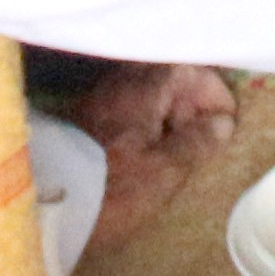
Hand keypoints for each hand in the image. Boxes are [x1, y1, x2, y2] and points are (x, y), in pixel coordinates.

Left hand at [74, 60, 236, 247]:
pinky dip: (147, 120)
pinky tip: (149, 149)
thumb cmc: (112, 188)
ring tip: (179, 145)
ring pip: (146, 90)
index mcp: (143, 90)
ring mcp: (99, 100)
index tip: (226, 120)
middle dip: (192, 99)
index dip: (214, 91)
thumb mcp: (164, 172)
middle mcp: (119, 84)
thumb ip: (195, 143)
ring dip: (169, 111)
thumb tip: (221, 122)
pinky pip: (128, 106)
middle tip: (204, 132)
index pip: (189, 69)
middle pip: (166, 74)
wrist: (48, 206)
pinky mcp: (85, 120)